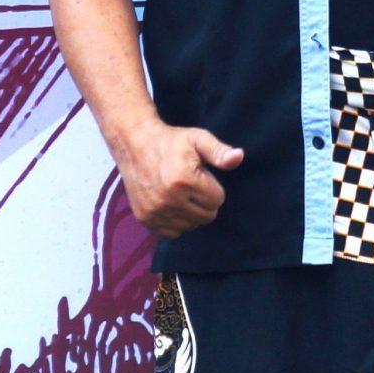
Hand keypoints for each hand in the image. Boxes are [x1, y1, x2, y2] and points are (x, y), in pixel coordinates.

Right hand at [112, 120, 243, 238]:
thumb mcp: (198, 139)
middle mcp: (169, 199)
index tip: (200, 175)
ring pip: (191, 226)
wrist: (134, 144)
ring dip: (191, 212)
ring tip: (179, 192)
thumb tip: (239, 157)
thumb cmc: (171, 141)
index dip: (212, 186)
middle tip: (190, 184)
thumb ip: (219, 151)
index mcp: (184, 180)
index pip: (217, 200)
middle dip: (204, 200)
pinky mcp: (145, 218)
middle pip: (206, 216)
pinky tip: (170, 204)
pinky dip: (176, 222)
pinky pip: (172, 233)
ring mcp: (155, 211)